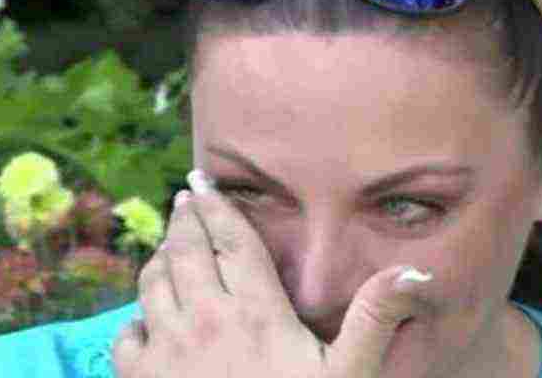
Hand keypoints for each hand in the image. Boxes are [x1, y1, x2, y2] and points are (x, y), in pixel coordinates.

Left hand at [112, 169, 432, 377]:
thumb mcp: (348, 376)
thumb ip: (374, 321)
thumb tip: (414, 270)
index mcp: (255, 312)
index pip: (231, 241)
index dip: (215, 206)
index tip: (200, 182)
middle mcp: (205, 318)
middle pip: (185, 250)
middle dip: (184, 219)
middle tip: (184, 200)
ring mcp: (167, 347)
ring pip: (152, 282)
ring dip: (159, 258)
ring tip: (167, 247)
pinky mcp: (141, 377)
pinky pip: (127, 333)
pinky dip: (137, 318)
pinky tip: (148, 318)